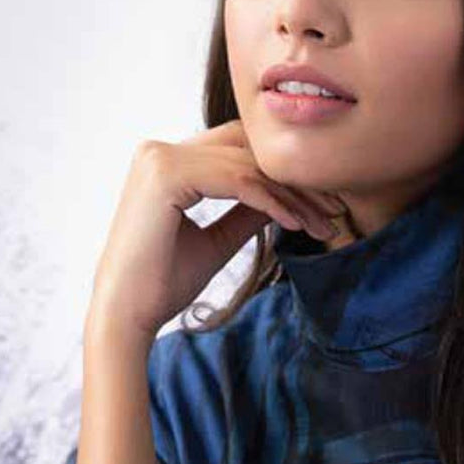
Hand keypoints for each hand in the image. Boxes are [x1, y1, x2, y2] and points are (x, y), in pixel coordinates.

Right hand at [88, 117, 343, 344]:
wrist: (127, 313)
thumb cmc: (163, 283)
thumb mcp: (218, 240)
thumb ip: (247, 211)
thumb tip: (286, 195)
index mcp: (168, 161)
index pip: (238, 152)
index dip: (283, 175)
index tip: (323, 205)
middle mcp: (160, 150)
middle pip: (247, 151)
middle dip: (296, 181)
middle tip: (337, 210)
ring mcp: (161, 158)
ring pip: (247, 165)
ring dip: (293, 196)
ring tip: (325, 224)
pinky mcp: (166, 174)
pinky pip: (236, 180)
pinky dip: (272, 201)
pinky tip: (297, 224)